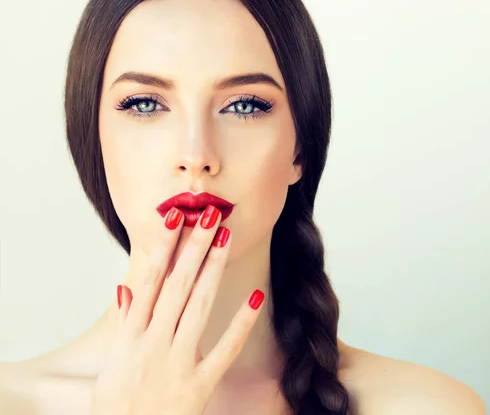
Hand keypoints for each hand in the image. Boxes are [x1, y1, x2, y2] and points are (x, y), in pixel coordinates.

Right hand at [91, 205, 264, 414]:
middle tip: (209, 214)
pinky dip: (240, 323)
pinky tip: (257, 296)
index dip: (163, 247)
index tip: (175, 218)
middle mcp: (152, 344)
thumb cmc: (116, 409)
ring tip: (225, 238)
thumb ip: (124, 325)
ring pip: (197, 307)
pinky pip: (225, 350)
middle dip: (193, 246)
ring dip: (212, 269)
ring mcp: (177, 364)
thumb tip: (127, 288)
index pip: (149, 280)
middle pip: (176, 285)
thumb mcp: (111, 365)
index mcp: (129, 337)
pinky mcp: (199, 386)